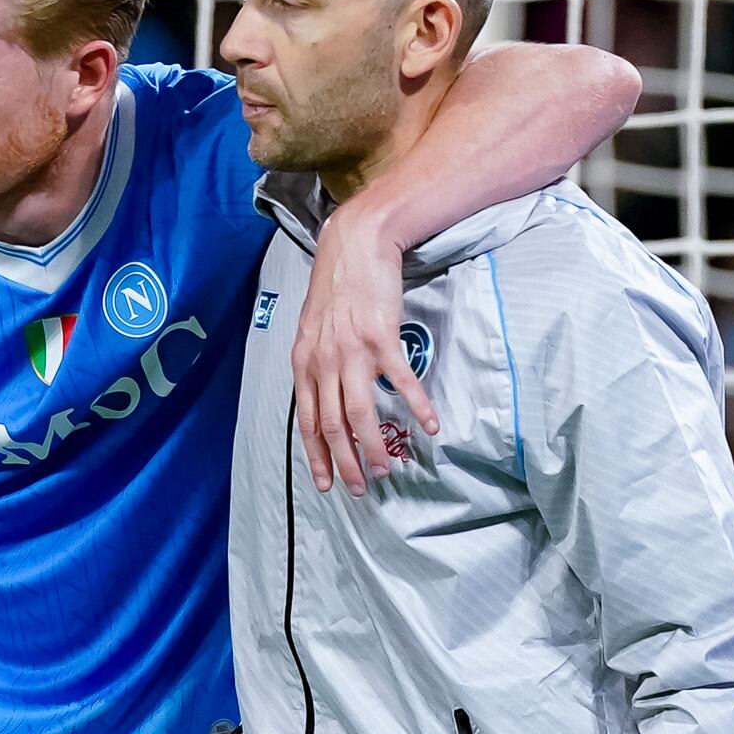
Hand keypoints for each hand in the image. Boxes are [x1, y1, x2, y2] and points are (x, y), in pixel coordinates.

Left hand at [290, 207, 431, 495]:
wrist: (356, 246)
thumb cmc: (337, 288)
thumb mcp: (313, 330)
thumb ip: (316, 365)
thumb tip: (324, 398)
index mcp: (305, 363)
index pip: (308, 421)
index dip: (317, 455)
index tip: (327, 483)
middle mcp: (324, 362)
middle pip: (333, 426)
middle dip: (346, 462)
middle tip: (360, 487)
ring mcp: (352, 351)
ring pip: (360, 413)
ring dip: (374, 447)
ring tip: (388, 469)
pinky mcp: (381, 338)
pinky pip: (401, 382)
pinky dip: (416, 407)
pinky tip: (429, 426)